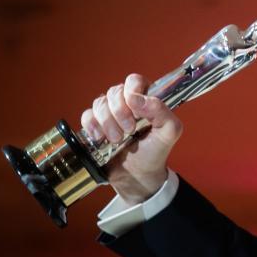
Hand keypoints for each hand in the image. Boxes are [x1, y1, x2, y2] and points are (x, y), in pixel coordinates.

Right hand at [80, 73, 182, 204]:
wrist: (138, 176)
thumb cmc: (156, 151)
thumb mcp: (170, 132)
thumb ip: (162, 111)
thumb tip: (136, 98)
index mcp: (147, 99)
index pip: (135, 81)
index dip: (132, 91)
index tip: (136, 111)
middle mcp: (127, 103)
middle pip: (114, 91)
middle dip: (120, 112)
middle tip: (129, 130)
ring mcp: (110, 113)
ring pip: (100, 103)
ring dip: (108, 123)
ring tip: (118, 140)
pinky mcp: (95, 125)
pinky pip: (87, 116)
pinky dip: (92, 126)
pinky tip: (101, 139)